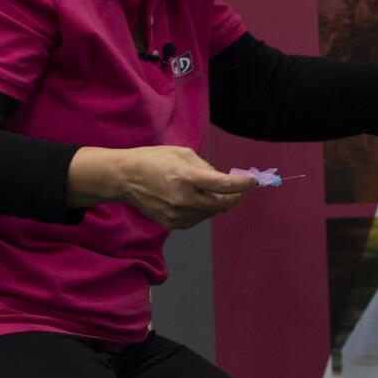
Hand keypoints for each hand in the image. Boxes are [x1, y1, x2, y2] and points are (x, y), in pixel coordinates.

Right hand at [114, 146, 253, 229]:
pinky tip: (197, 199)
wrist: (124, 179)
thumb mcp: (182, 153)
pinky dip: (203, 210)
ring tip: (212, 191)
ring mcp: (177, 214)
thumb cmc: (153, 160)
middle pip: (222, 204)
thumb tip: (222, 179)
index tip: (252, 182)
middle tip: (240, 190)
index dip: (242, 185)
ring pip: (211, 213)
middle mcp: (183, 199)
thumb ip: (206, 167)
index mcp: (186, 178)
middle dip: (235, 197)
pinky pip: (197, 219)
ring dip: (218, 203)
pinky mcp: (172, 224)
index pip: (223, 185)